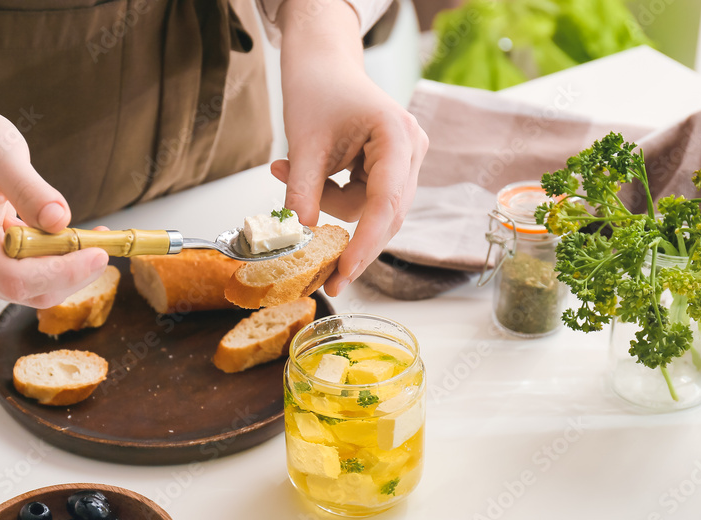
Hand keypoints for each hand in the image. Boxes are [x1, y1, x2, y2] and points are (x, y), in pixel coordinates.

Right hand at [0, 54, 106, 307]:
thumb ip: (27, 186)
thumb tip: (59, 220)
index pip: (13, 278)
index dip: (60, 273)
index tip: (98, 254)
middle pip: (31, 291)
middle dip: (74, 271)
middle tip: (106, 239)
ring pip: (38, 291)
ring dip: (74, 269)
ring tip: (96, 235)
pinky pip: (36, 280)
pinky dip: (63, 265)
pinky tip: (79, 238)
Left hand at [273, 0, 427, 295]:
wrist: (322, 63)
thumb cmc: (317, 89)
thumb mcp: (304, 143)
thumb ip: (303, 192)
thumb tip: (298, 240)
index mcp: (398, 136)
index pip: (386, 202)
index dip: (365, 242)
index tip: (344, 271)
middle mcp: (411, 150)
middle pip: (385, 214)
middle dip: (350, 240)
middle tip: (322, 275)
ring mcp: (405, 161)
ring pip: (371, 211)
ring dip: (330, 206)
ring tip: (289, 171)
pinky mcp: (391, 169)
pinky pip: (365, 201)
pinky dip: (334, 198)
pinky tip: (310, 175)